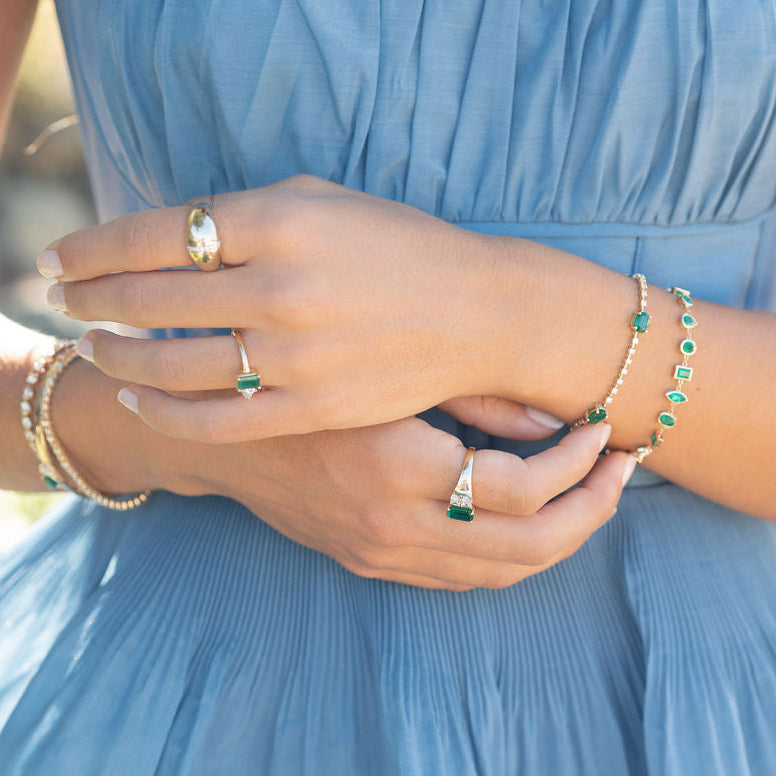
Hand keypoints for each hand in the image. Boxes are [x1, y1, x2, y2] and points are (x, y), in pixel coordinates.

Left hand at [41, 175, 507, 441]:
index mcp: (281, 220)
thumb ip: (248, 209)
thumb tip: (177, 229)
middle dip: (91, 297)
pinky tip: (138, 397)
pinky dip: (166, 411)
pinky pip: (218, 418)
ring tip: (93, 345)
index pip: (157, 232)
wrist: (479, 314)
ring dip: (119, 355)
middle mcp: (282, 287)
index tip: (57, 256)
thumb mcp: (326, 201)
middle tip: (60, 297)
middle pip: (151, 297)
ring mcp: (297, 355)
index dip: (92, 244)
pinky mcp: (314, 406)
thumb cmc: (404, 248)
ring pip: (174, 365)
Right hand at [184, 419, 632, 589]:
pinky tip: (531, 521)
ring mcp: (382, 553)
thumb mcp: (379, 372)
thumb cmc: (299, 383)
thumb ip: (468, 395)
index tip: (600, 431)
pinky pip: (463, 578)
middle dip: (590, 511)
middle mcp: (394, 525)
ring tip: (591, 498)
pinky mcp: (372, 563)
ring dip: (560, 539)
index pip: (521, 490)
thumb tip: (551, 418)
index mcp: (398, 468)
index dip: (576, 463)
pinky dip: (511, 556)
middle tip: (621, 473)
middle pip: (527, 546)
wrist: (220, 438)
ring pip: (501, 573)